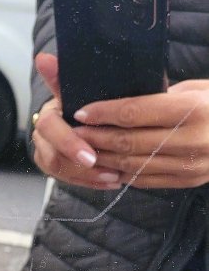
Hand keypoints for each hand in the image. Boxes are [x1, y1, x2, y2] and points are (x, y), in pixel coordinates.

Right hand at [31, 53, 124, 189]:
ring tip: (115, 177)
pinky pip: (68, 180)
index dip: (69, 143)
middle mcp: (42, 135)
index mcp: (49, 114)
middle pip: (52, 157)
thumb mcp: (82, 87)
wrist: (93, 113)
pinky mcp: (56, 167)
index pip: (50, 129)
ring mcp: (46, 153)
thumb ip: (62, 76)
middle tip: (110, 172)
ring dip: (88, 177)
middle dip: (81, 168)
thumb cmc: (91, 98)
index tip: (91, 156)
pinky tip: (111, 180)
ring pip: (60, 171)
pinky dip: (90, 182)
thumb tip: (42, 58)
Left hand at [76, 80, 208, 188]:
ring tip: (84, 150)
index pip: (134, 112)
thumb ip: (160, 98)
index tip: (81, 111)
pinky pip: (145, 180)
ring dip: (103, 159)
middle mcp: (190, 140)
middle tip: (75, 132)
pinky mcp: (187, 181)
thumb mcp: (196, 89)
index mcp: (192, 109)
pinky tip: (105, 166)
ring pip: (132, 165)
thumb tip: (119, 104)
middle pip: (128, 141)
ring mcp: (189, 165)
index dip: (103, 112)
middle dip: (96, 137)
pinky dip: (121, 174)